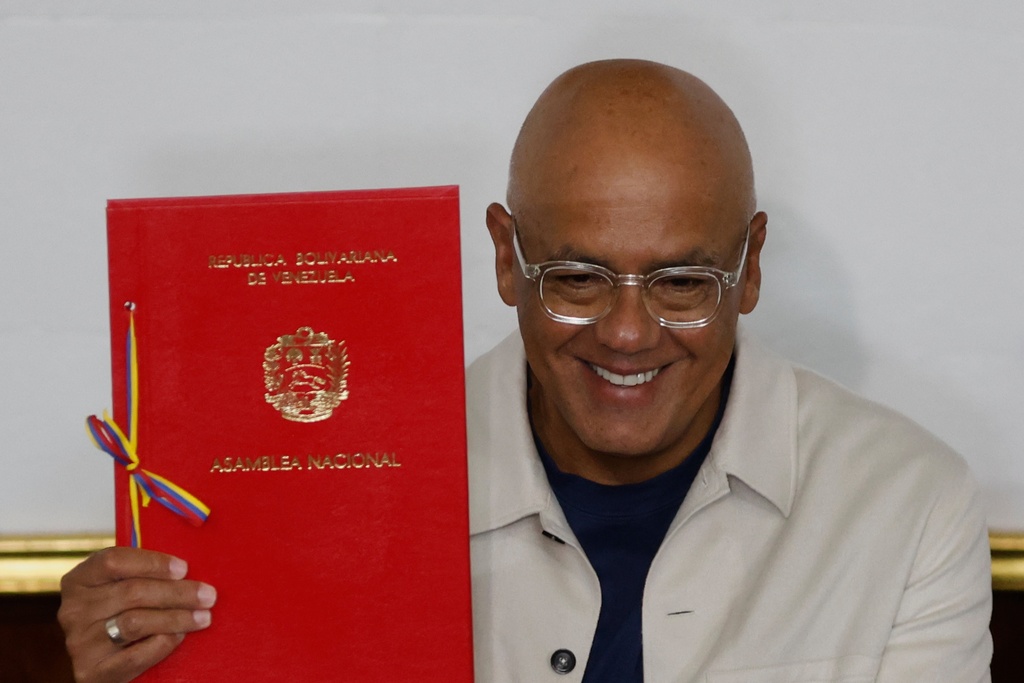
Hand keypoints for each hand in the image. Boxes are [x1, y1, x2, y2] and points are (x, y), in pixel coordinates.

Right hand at [57, 547, 215, 682]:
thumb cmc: (122, 614)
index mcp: (80, 580)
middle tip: (208, 595)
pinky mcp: (91, 670)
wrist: (102, 664)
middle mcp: (73, 610)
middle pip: (132, 592)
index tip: (184, 568)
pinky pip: (135, 655)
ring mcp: (79, 641)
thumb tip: (188, 569)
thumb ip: (143, 575)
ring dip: (176, 617)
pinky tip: (180, 637)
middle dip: (177, 593)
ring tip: (203, 617)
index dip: (152, 562)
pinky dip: (163, 644)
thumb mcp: (122, 588)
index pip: (113, 561)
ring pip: (135, 622)